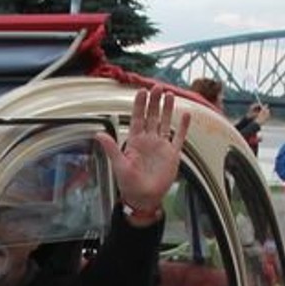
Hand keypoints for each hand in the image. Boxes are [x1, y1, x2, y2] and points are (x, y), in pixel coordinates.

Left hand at [96, 87, 187, 211]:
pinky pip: (179, 137)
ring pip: (165, 122)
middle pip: (152, 116)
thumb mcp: (119, 165)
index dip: (139, 105)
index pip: (137, 118)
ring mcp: (161, 146)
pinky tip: (186, 114)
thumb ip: (111, 148)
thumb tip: (98, 134)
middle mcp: (148, 140)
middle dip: (154, 101)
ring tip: (170, 94)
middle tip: (157, 87)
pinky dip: (182, 126)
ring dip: (167, 109)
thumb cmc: (129, 184)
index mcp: (135, 141)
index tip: (142, 91)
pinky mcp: (172, 154)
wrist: (144, 198)